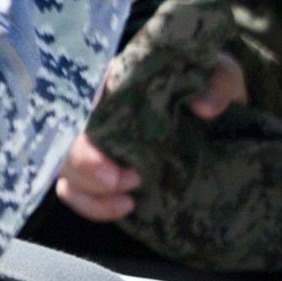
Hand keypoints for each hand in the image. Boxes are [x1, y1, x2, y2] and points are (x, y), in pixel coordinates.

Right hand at [55, 52, 248, 220]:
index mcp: (115, 81)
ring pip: (63, 165)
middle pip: (62, 134)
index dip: (82, 107)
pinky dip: (92, 205)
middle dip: (83, 160)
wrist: (217, 120)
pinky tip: (126, 206)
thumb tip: (205, 108)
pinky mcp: (102, 176)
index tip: (103, 124)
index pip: (80, 87)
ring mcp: (95, 146)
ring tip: (131, 195)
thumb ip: (218, 80)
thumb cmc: (207, 89)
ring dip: (87, 186)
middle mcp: (95, 112)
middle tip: (123, 178)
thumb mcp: (220, 74)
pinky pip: (74, 193)